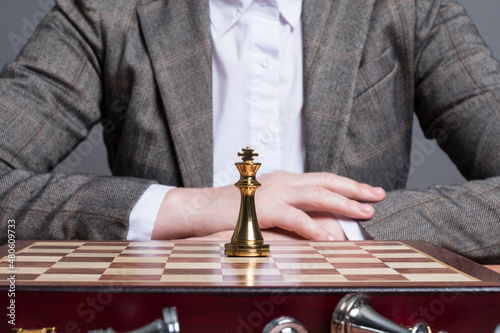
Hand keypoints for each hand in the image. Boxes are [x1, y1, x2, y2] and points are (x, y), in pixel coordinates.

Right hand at [152, 171, 384, 239]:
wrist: (202, 209)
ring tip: (363, 213)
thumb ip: (290, 207)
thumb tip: (318, 220)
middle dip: (354, 189)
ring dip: (342, 203)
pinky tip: (329, 237)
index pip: (322, 179)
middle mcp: (283, 181)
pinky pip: (294, 217)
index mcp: (285, 179)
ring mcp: (273, 193)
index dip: (347, 185)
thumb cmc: (234, 209)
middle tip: (376, 197)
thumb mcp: (267, 203)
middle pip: (325, 181)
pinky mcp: (263, 209)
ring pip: (315, 195)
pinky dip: (314, 227)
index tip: (368, 191)